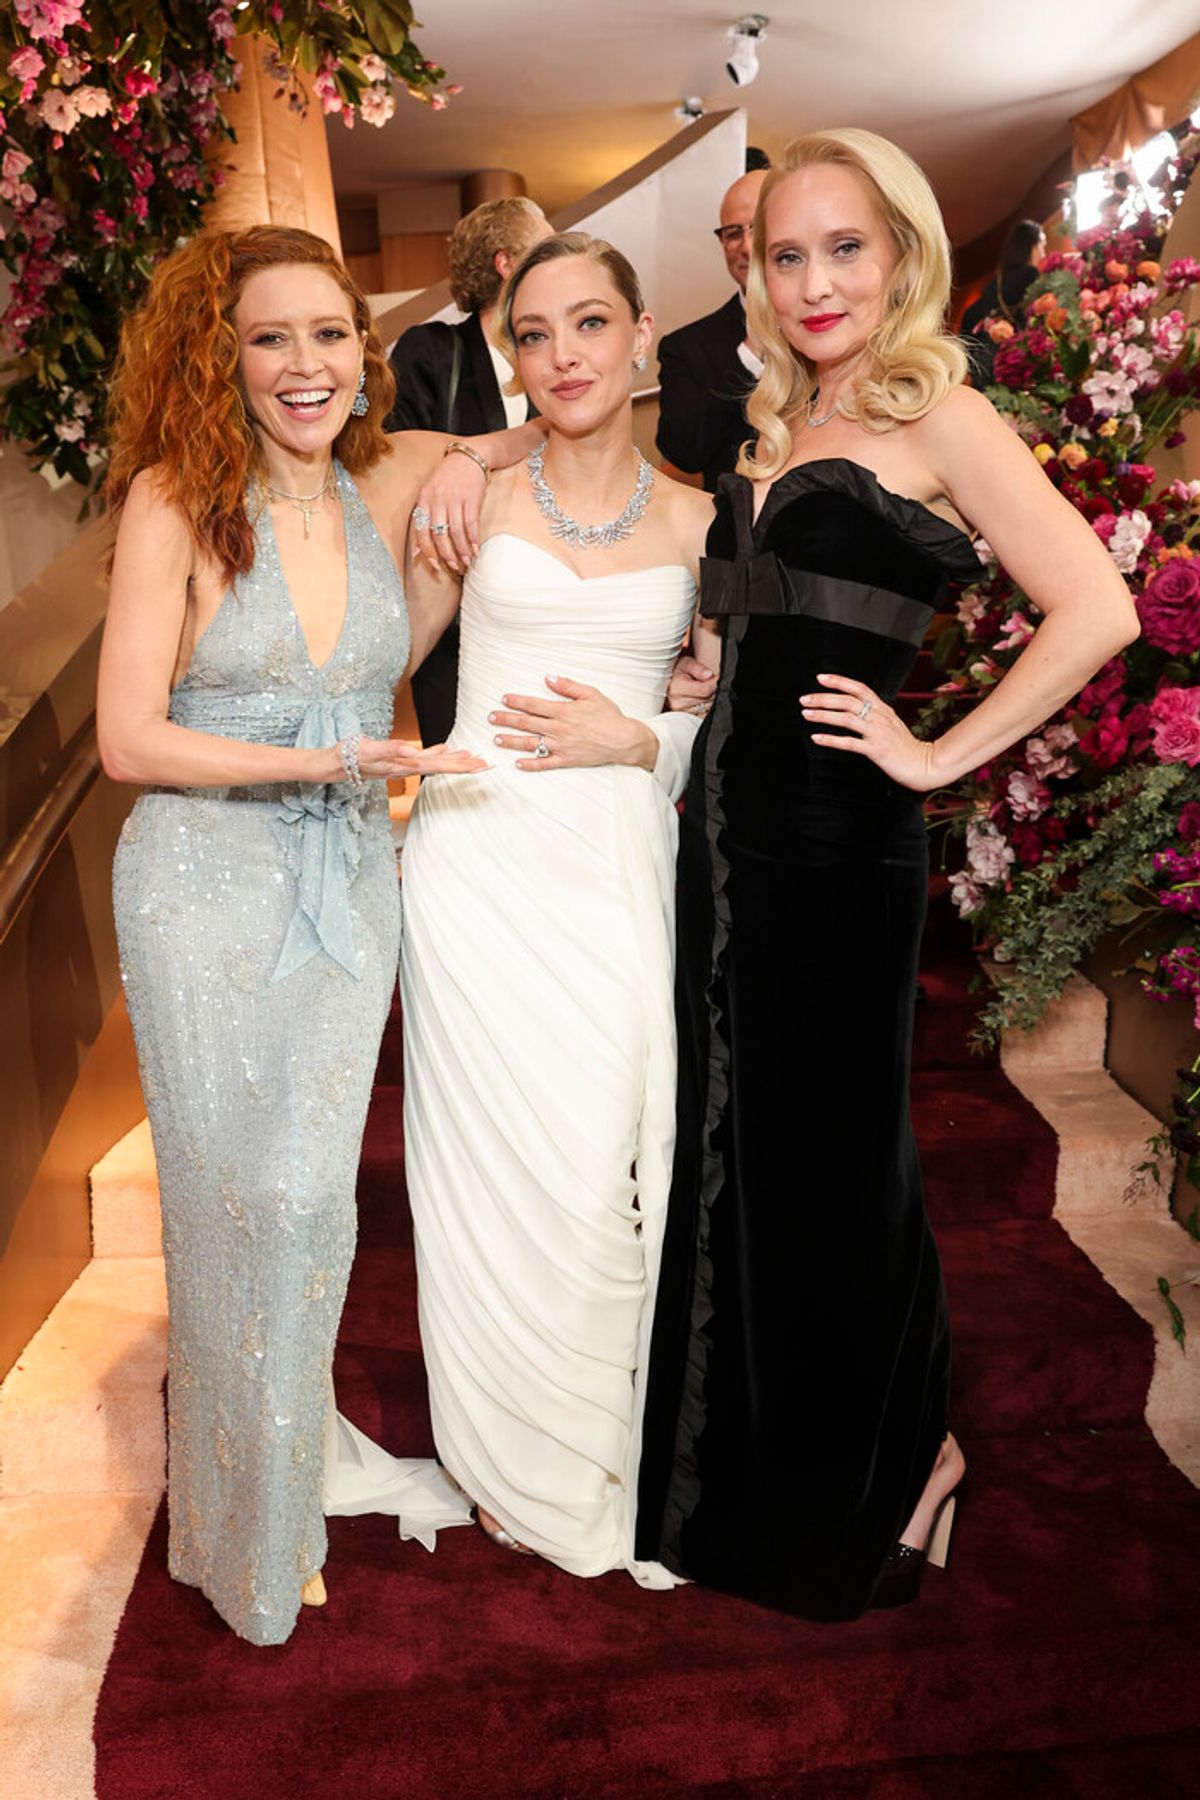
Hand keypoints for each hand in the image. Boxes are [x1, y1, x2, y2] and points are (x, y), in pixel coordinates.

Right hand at [359, 737, 488, 778]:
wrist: (338, 764)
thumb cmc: (352, 757)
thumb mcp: (370, 751)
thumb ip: (390, 749)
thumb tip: (411, 749)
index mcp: (407, 764)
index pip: (441, 766)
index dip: (461, 766)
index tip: (480, 765)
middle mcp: (409, 766)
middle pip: (444, 767)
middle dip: (466, 766)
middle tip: (488, 764)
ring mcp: (406, 764)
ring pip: (437, 763)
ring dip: (456, 761)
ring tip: (474, 757)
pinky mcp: (400, 759)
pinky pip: (425, 757)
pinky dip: (438, 754)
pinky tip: (447, 750)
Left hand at [410, 451, 486, 572]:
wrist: (469, 457)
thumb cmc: (447, 478)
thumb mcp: (429, 494)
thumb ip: (423, 521)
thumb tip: (417, 550)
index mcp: (424, 499)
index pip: (422, 530)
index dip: (427, 551)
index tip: (434, 565)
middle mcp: (438, 499)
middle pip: (440, 534)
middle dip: (447, 554)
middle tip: (453, 566)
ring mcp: (455, 498)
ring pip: (456, 531)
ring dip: (462, 550)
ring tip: (465, 562)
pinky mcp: (471, 498)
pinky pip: (471, 523)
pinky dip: (473, 539)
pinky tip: (475, 549)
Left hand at [488, 674, 655, 771]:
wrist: (623, 740)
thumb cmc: (609, 716)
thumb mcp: (591, 694)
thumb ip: (568, 686)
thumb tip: (548, 679)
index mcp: (563, 711)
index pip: (533, 705)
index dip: (517, 701)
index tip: (503, 699)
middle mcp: (558, 729)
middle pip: (527, 723)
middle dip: (507, 720)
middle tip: (491, 717)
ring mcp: (561, 746)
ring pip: (531, 743)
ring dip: (512, 741)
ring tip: (497, 739)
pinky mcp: (566, 760)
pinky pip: (545, 763)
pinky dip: (531, 764)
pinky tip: (518, 764)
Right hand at [666, 652, 716, 714]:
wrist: (666, 682)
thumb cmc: (678, 671)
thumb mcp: (687, 663)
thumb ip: (698, 668)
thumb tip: (708, 674)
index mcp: (677, 687)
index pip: (705, 689)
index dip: (715, 682)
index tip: (717, 676)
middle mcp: (677, 702)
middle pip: (708, 699)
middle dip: (714, 690)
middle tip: (711, 681)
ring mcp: (681, 712)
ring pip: (708, 707)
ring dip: (711, 698)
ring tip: (705, 688)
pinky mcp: (685, 718)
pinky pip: (704, 713)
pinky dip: (706, 705)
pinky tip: (702, 697)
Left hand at [799, 674, 938, 791]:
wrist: (924, 764)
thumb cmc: (905, 746)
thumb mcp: (891, 723)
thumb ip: (875, 714)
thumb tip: (854, 708)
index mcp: (883, 709)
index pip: (859, 688)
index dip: (839, 681)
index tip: (820, 678)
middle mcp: (879, 717)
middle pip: (848, 701)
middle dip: (823, 698)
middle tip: (804, 699)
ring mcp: (877, 733)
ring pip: (846, 718)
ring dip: (823, 715)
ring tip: (807, 714)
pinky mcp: (876, 750)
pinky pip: (849, 743)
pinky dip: (831, 740)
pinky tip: (817, 738)